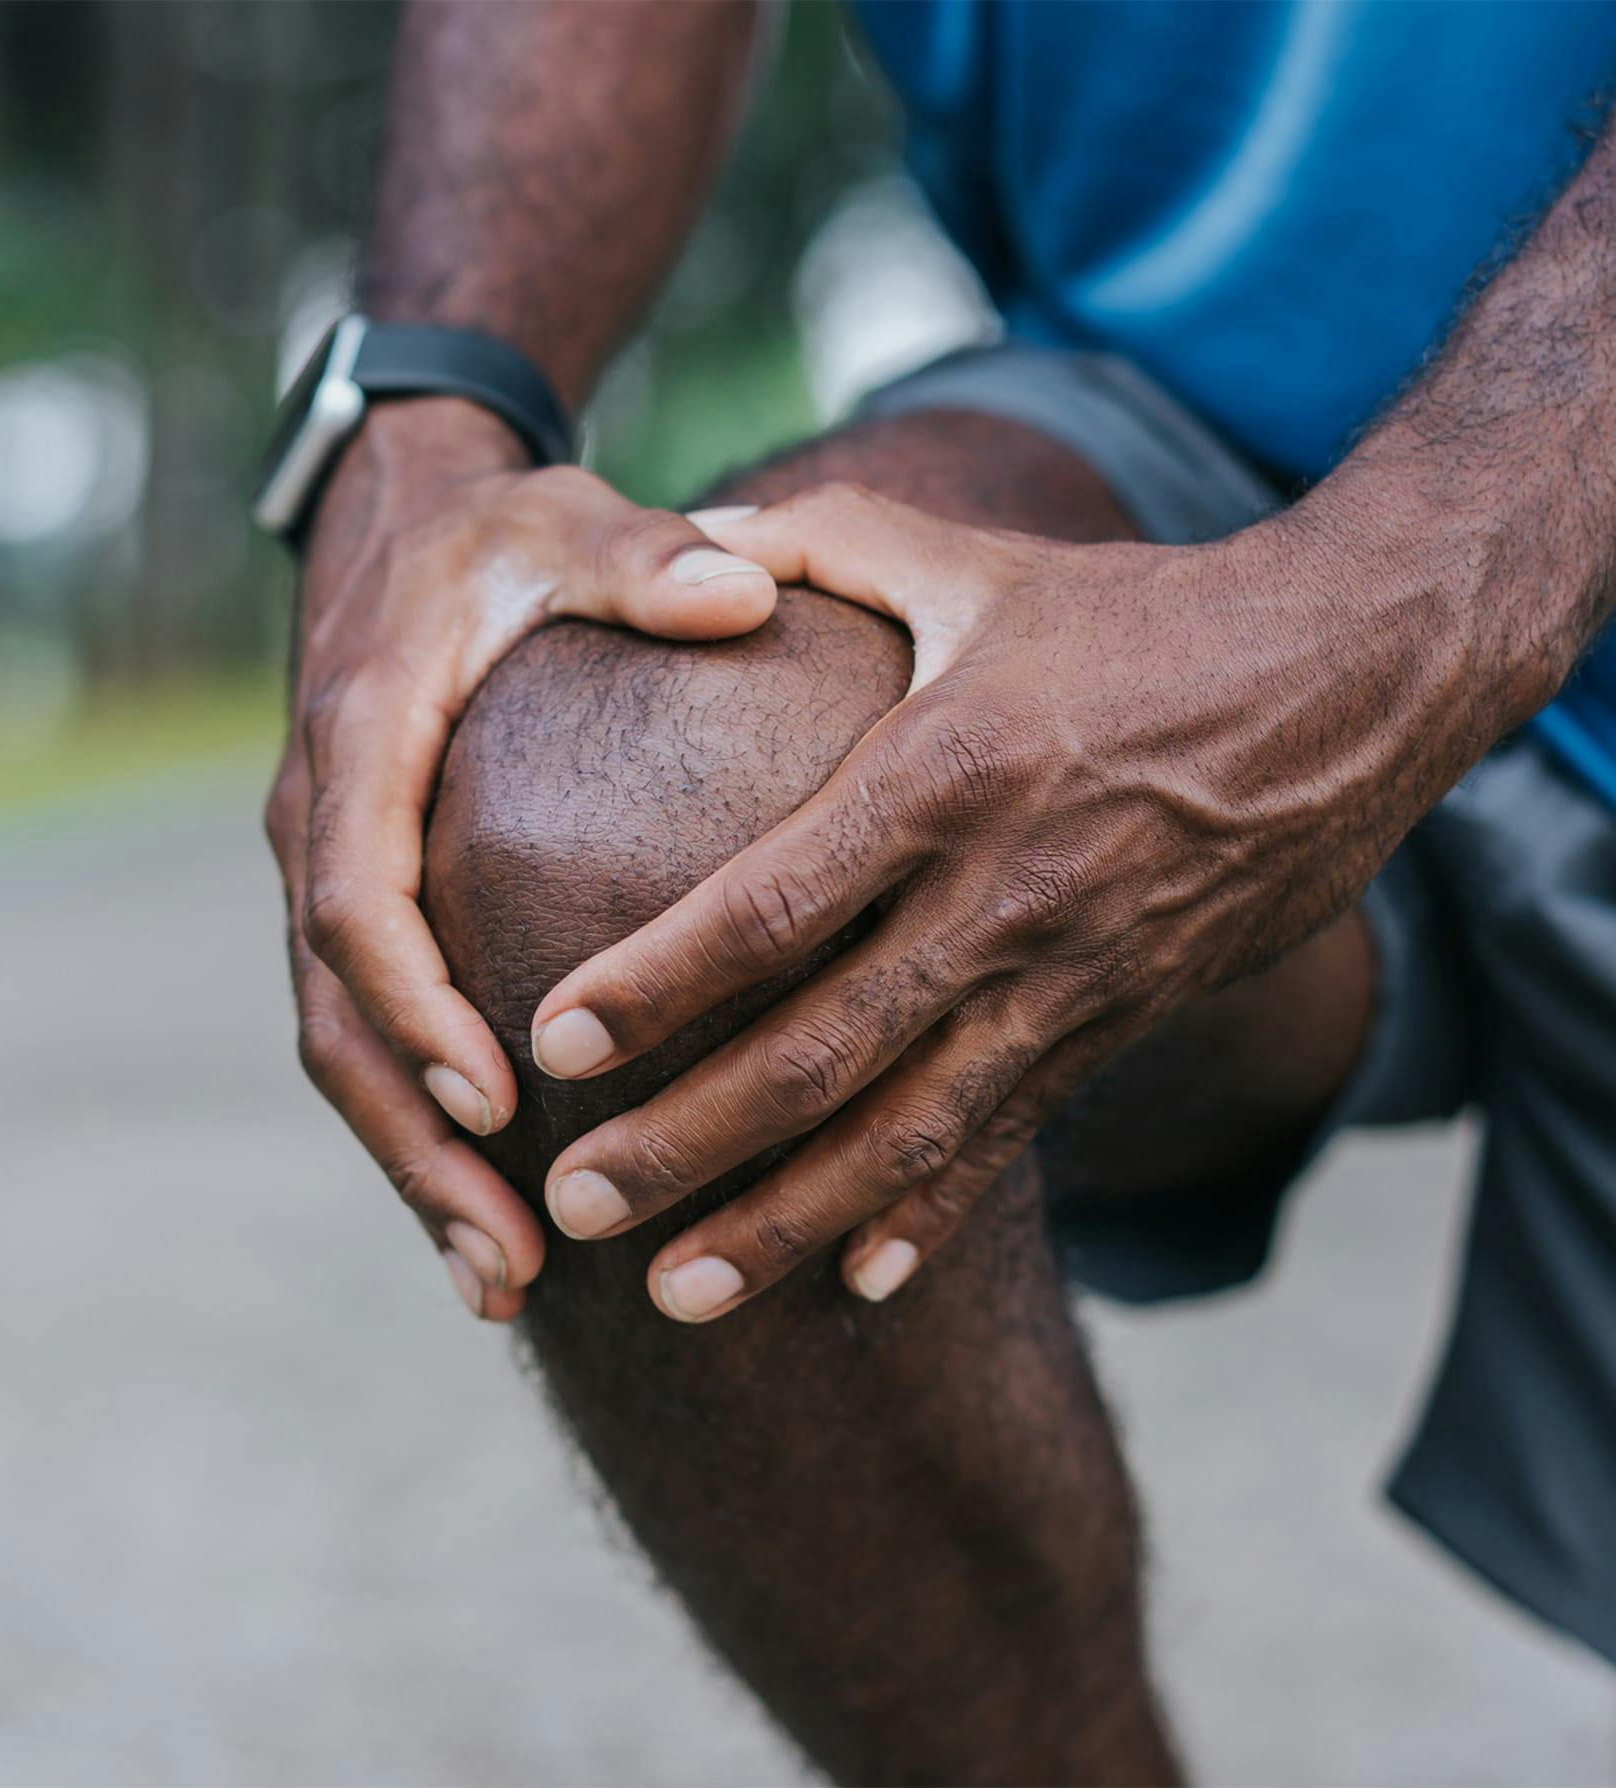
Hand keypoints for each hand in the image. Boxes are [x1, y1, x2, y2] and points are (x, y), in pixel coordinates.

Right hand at [265, 400, 775, 1319]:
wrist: (404, 527)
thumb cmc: (499, 534)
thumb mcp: (567, 524)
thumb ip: (647, 560)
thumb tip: (745, 590)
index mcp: (362, 741)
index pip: (361, 895)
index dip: (415, 1001)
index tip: (494, 1094)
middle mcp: (324, 823)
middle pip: (339, 1016)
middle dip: (416, 1144)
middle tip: (510, 1261)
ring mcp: (333, 871)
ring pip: (345, 1049)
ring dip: (415, 1168)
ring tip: (503, 1280)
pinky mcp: (364, 904)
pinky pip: (374, 1035)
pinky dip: (422, 1128)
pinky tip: (493, 1217)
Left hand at [529, 483, 1413, 1320]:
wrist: (1350, 682)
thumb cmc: (1142, 614)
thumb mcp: (975, 561)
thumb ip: (825, 543)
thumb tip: (694, 538)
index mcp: (946, 774)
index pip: (772, 904)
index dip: (658, 980)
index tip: (554, 1040)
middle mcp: (1002, 898)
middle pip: (818, 1052)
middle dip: (687, 1142)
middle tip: (576, 1201)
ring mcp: (1067, 978)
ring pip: (906, 1133)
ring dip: (784, 1224)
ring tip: (675, 1298)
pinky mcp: (1118, 1021)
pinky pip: (1011, 1139)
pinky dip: (932, 1217)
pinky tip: (857, 1284)